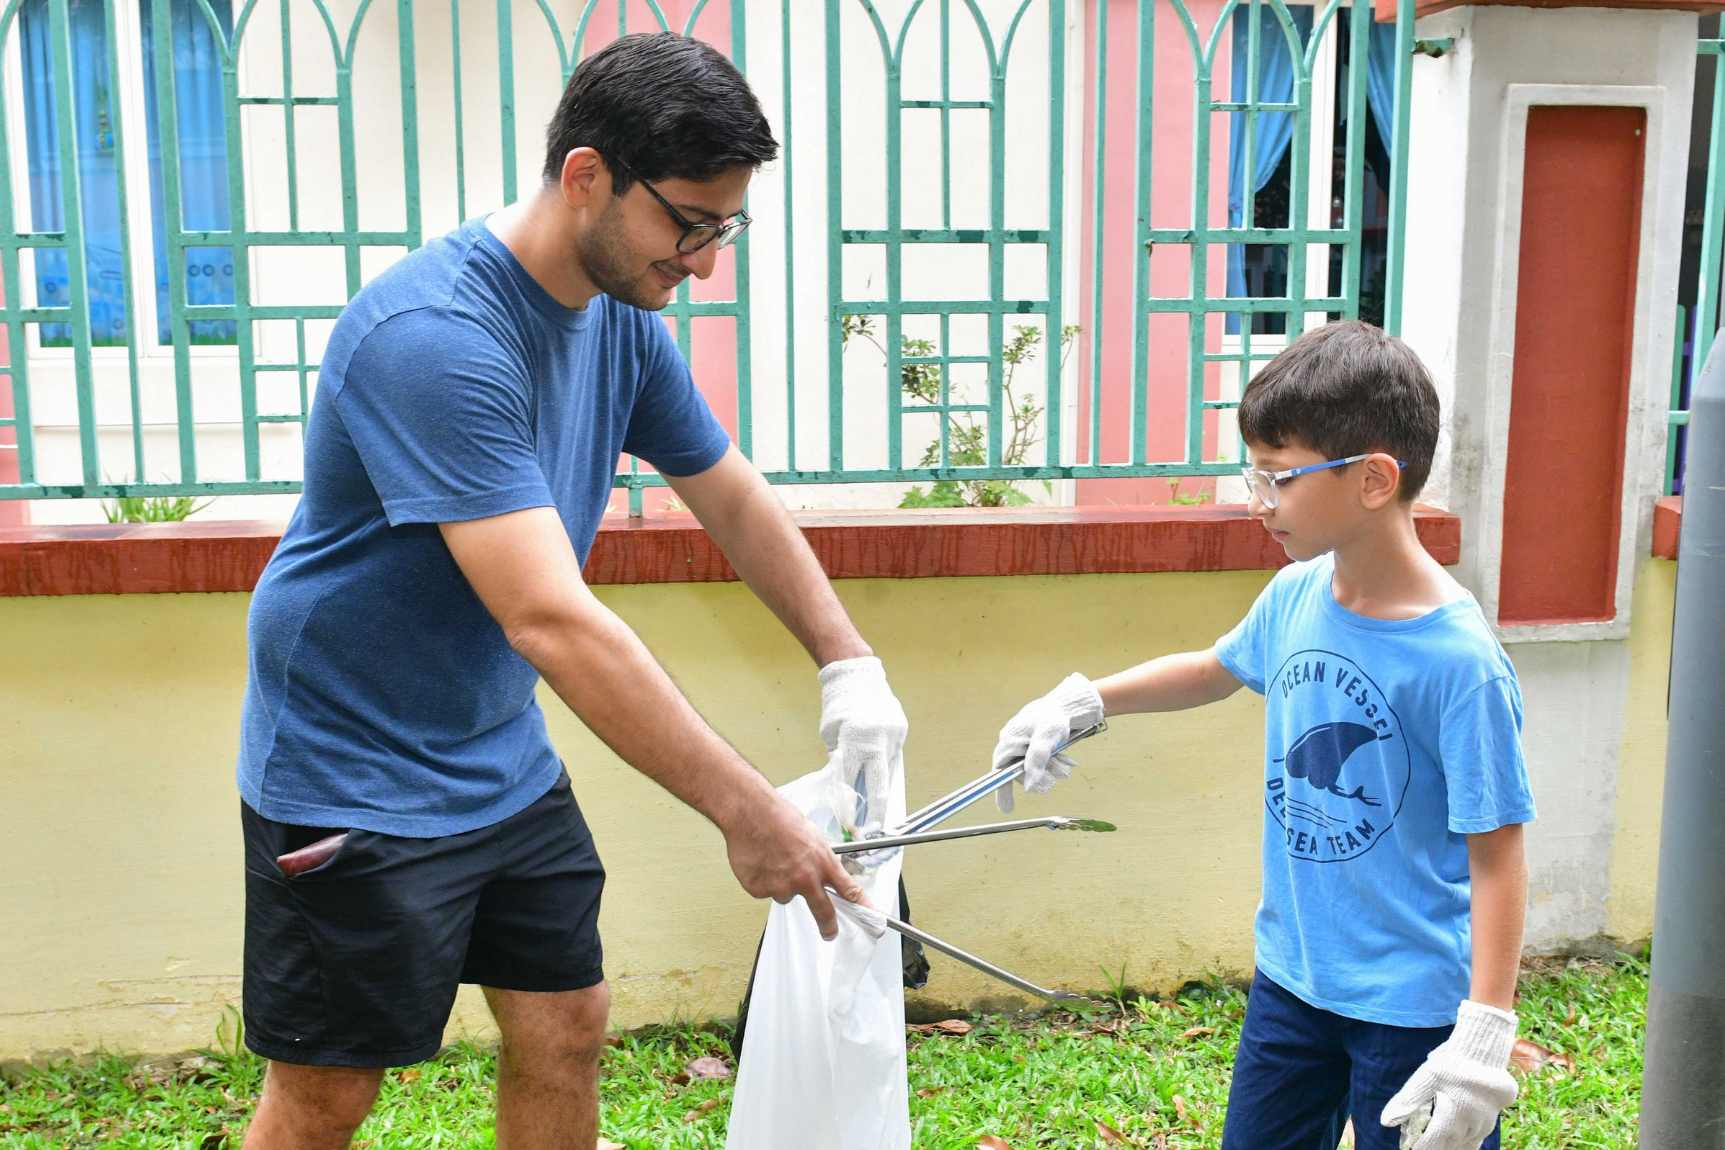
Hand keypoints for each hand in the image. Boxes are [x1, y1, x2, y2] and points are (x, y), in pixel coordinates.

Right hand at [723, 786, 868, 940]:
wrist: (751, 814)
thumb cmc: (781, 818)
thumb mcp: (812, 836)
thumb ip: (818, 859)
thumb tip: (820, 872)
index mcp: (823, 862)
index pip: (849, 889)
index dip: (861, 905)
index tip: (869, 916)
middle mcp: (805, 878)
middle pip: (823, 911)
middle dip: (828, 926)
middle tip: (830, 933)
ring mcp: (783, 886)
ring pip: (786, 895)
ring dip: (782, 884)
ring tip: (774, 859)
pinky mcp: (761, 890)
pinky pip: (764, 891)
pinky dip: (763, 881)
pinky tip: (761, 861)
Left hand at [817, 656, 908, 835]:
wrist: (857, 674)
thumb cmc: (839, 707)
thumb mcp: (831, 735)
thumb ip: (840, 759)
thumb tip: (846, 787)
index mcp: (854, 740)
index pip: (851, 781)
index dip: (850, 805)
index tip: (851, 824)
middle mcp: (877, 739)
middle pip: (879, 785)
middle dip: (877, 811)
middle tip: (874, 829)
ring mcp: (893, 734)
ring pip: (889, 769)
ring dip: (881, 782)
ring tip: (877, 796)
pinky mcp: (901, 729)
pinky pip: (894, 753)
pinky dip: (886, 761)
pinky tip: (879, 760)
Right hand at [992, 673, 1104, 811]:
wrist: (1067, 705)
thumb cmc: (1054, 717)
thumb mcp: (1046, 738)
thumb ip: (1036, 761)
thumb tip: (1029, 787)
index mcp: (1009, 740)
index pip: (1000, 770)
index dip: (1002, 789)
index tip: (1007, 808)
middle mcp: (1012, 744)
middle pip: (1021, 771)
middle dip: (1041, 776)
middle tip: (1060, 775)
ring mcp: (1023, 745)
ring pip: (1033, 768)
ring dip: (1051, 770)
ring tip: (1066, 767)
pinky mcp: (1034, 746)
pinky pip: (1041, 762)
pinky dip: (1054, 764)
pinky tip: (1067, 762)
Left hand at [1381, 1000, 1517, 1149]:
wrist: (1485, 1050)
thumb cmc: (1453, 1063)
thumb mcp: (1426, 1078)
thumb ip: (1407, 1101)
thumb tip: (1386, 1122)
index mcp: (1450, 1120)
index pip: (1431, 1143)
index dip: (1420, 1147)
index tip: (1410, 1149)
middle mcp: (1469, 1126)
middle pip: (1449, 1146)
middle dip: (1436, 1148)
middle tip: (1423, 1147)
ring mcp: (1483, 1123)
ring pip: (1467, 1144)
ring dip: (1453, 1147)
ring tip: (1442, 1147)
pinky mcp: (1493, 1116)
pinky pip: (1479, 1137)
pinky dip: (1468, 1142)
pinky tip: (1464, 1142)